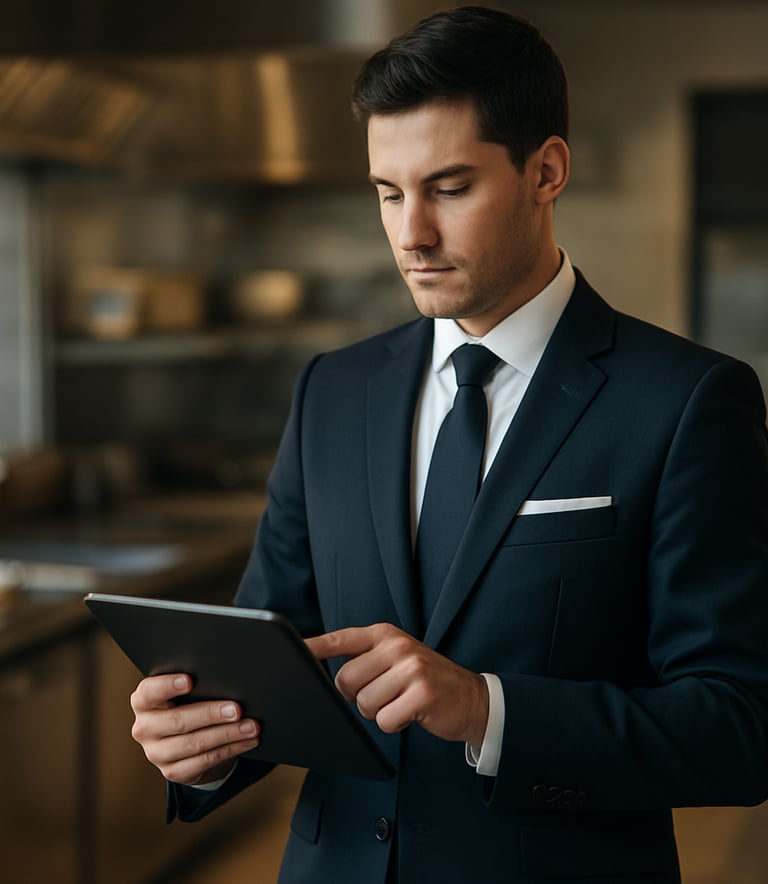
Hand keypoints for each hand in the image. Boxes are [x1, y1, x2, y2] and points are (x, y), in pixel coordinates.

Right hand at [130, 674, 260, 785]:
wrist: (187, 740)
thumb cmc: (188, 704)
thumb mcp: (186, 693)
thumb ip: (197, 685)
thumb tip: (226, 678)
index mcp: (143, 702)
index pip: (149, 692)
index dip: (167, 686)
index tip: (190, 680)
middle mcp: (144, 728)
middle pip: (178, 720)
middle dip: (211, 714)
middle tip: (237, 709)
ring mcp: (156, 753)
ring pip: (194, 743)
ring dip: (227, 734)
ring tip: (251, 726)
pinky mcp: (172, 772)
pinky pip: (205, 761)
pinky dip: (230, 749)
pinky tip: (247, 740)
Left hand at [306, 623, 488, 745]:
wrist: (472, 698)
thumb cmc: (426, 681)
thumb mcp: (398, 659)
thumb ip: (366, 659)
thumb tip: (326, 675)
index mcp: (386, 634)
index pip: (341, 639)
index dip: (314, 647)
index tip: (292, 652)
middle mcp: (397, 646)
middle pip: (345, 680)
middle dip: (357, 697)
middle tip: (384, 695)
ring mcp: (411, 668)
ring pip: (364, 704)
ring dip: (379, 712)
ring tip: (401, 702)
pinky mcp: (422, 693)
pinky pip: (385, 721)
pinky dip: (395, 724)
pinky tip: (412, 713)